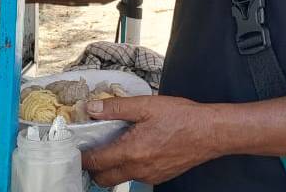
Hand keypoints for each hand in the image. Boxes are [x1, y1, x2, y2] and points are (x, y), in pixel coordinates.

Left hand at [81, 95, 220, 186]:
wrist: (210, 132)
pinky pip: (136, 177)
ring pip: (120, 179)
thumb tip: (91, 108)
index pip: (95, 162)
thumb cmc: (181, 117)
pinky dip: (128, 167)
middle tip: (91, 150)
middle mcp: (138, 169)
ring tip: (113, 147)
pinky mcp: (159, 177)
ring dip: (111, 168)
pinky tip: (134, 150)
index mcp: (131, 151)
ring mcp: (149, 176)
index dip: (81, 157)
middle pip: (102, 179)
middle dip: (92, 168)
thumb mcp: (146, 105)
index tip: (74, 148)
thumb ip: (115, 108)